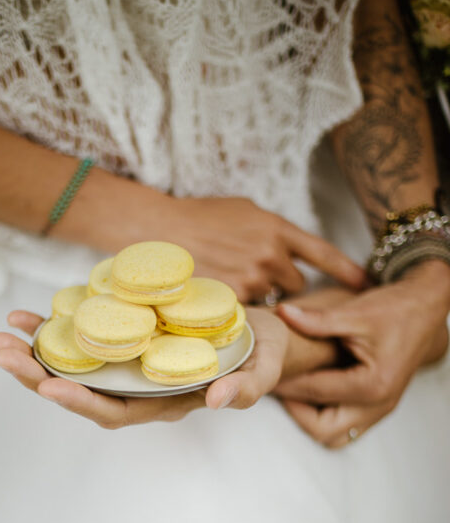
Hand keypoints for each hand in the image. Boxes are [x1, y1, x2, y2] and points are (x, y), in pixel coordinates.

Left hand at [0, 308, 290, 426]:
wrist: (259, 332)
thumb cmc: (263, 353)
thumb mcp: (265, 369)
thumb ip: (245, 389)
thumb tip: (216, 402)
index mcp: (165, 402)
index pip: (117, 412)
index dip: (82, 403)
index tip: (49, 389)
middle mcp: (138, 387)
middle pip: (81, 391)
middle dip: (38, 376)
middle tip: (2, 354)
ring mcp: (128, 364)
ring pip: (74, 366)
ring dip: (35, 354)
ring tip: (2, 335)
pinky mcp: (125, 339)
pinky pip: (83, 336)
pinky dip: (53, 327)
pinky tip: (26, 315)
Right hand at [162, 197, 365, 302]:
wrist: (159, 231)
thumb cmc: (198, 218)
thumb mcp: (244, 211)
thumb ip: (271, 231)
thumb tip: (286, 250)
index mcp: (277, 228)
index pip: (324, 254)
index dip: (347, 271)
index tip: (364, 283)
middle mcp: (270, 255)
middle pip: (296, 284)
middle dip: (282, 283)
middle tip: (255, 274)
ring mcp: (251, 280)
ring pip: (269, 300)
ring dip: (257, 295)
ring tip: (228, 277)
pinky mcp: (231, 300)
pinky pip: (247, 311)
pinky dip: (238, 305)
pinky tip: (218, 289)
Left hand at [274, 261, 449, 446]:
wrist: (427, 309)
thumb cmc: (396, 309)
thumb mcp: (354, 312)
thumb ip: (315, 319)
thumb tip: (281, 313)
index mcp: (371, 384)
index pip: (314, 392)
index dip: (285, 383)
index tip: (264, 376)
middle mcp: (378, 404)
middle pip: (322, 429)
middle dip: (295, 410)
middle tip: (278, 386)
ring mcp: (381, 410)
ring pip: (334, 436)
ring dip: (310, 420)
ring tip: (294, 392)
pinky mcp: (379, 408)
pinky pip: (346, 428)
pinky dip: (325, 417)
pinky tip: (311, 394)